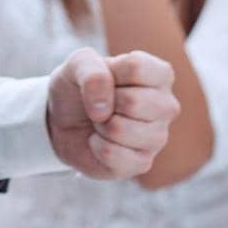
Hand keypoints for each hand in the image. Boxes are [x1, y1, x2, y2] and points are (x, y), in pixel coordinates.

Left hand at [46, 48, 178, 178]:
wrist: (61, 121)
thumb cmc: (78, 87)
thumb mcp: (75, 64)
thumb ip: (90, 70)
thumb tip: (104, 108)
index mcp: (158, 74)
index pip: (136, 68)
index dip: (107, 73)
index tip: (104, 78)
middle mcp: (166, 105)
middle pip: (133, 102)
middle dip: (103, 102)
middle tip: (101, 104)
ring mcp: (158, 137)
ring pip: (120, 130)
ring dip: (99, 125)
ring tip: (101, 121)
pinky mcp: (143, 163)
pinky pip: (111, 154)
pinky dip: (95, 146)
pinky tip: (100, 141)